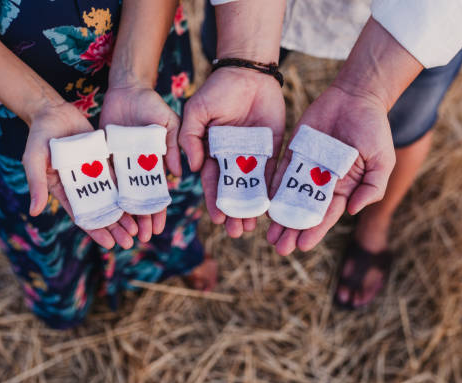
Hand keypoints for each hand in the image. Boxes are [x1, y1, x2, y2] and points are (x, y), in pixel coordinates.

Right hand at [23, 101, 137, 248]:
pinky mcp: (102, 160)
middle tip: (129, 242)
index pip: (82, 216)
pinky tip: (140, 202)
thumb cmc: (38, 136)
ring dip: (124, 214)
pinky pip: (117, 178)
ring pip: (111, 198)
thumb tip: (34, 212)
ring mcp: (92, 173)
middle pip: (100, 211)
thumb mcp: (34, 160)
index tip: (109, 244)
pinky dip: (127, 190)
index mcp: (63, 190)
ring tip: (137, 228)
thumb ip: (37, 184)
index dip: (96, 230)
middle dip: (114, 227)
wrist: (52, 110)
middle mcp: (80, 186)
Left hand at [99, 84, 180, 241]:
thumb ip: (173, 145)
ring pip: (122, 195)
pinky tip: (105, 212)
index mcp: (156, 163)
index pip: (157, 192)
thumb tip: (177, 173)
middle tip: (141, 239)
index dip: (158, 210)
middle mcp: (138, 168)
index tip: (158, 228)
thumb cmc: (151, 104)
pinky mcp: (104, 157)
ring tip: (125, 234)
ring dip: (124, 214)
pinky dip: (106, 196)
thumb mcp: (168, 122)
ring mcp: (121, 164)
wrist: (126, 90)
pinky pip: (104, 180)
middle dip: (141, 219)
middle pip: (139, 199)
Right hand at [179, 67, 284, 236]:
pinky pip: (272, 172)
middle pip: (233, 190)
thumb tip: (192, 169)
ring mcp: (252, 154)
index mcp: (212, 151)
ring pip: (253, 187)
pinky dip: (271, 190)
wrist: (248, 72)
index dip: (215, 201)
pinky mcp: (271, 147)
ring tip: (252, 227)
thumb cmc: (217, 90)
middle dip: (234, 211)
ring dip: (252, 207)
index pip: (213, 182)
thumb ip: (189, 138)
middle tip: (238, 232)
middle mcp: (232, 157)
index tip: (219, 220)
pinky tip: (271, 206)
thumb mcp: (195, 111)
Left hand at [267, 85, 395, 254]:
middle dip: (293, 230)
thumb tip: (353, 211)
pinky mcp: (294, 152)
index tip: (302, 246)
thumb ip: (372, 187)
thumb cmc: (374, 128)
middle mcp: (323, 181)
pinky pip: (281, 173)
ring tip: (269, 235)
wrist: (357, 96)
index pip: (326, 215)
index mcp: (343, 187)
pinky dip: (272, 190)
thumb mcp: (382, 160)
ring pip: (289, 197)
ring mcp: (307, 167)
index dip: (314, 231)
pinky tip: (264, 205)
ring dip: (280, 216)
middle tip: (279, 248)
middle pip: (305, 211)